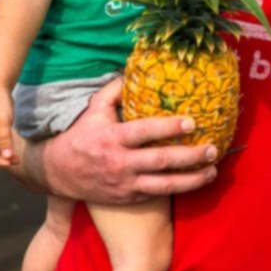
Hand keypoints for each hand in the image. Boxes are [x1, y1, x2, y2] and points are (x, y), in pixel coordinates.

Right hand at [0, 86, 17, 165]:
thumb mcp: (3, 123)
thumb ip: (5, 140)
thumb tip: (8, 157)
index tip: (10, 162)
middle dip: (2, 160)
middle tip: (16, 161)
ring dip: (5, 155)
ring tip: (17, 159)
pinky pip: (0, 142)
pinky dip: (6, 147)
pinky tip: (15, 149)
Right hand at [21, 77, 217, 204]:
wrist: (58, 173)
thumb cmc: (80, 135)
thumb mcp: (94, 108)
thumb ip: (115, 90)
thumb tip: (136, 71)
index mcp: (114, 138)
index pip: (145, 131)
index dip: (169, 127)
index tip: (192, 121)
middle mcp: (121, 163)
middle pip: (161, 161)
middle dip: (190, 156)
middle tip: (212, 149)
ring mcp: (124, 184)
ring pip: (163, 185)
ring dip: (191, 180)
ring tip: (212, 171)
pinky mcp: (126, 199)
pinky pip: (155, 196)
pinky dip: (176, 190)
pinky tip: (194, 182)